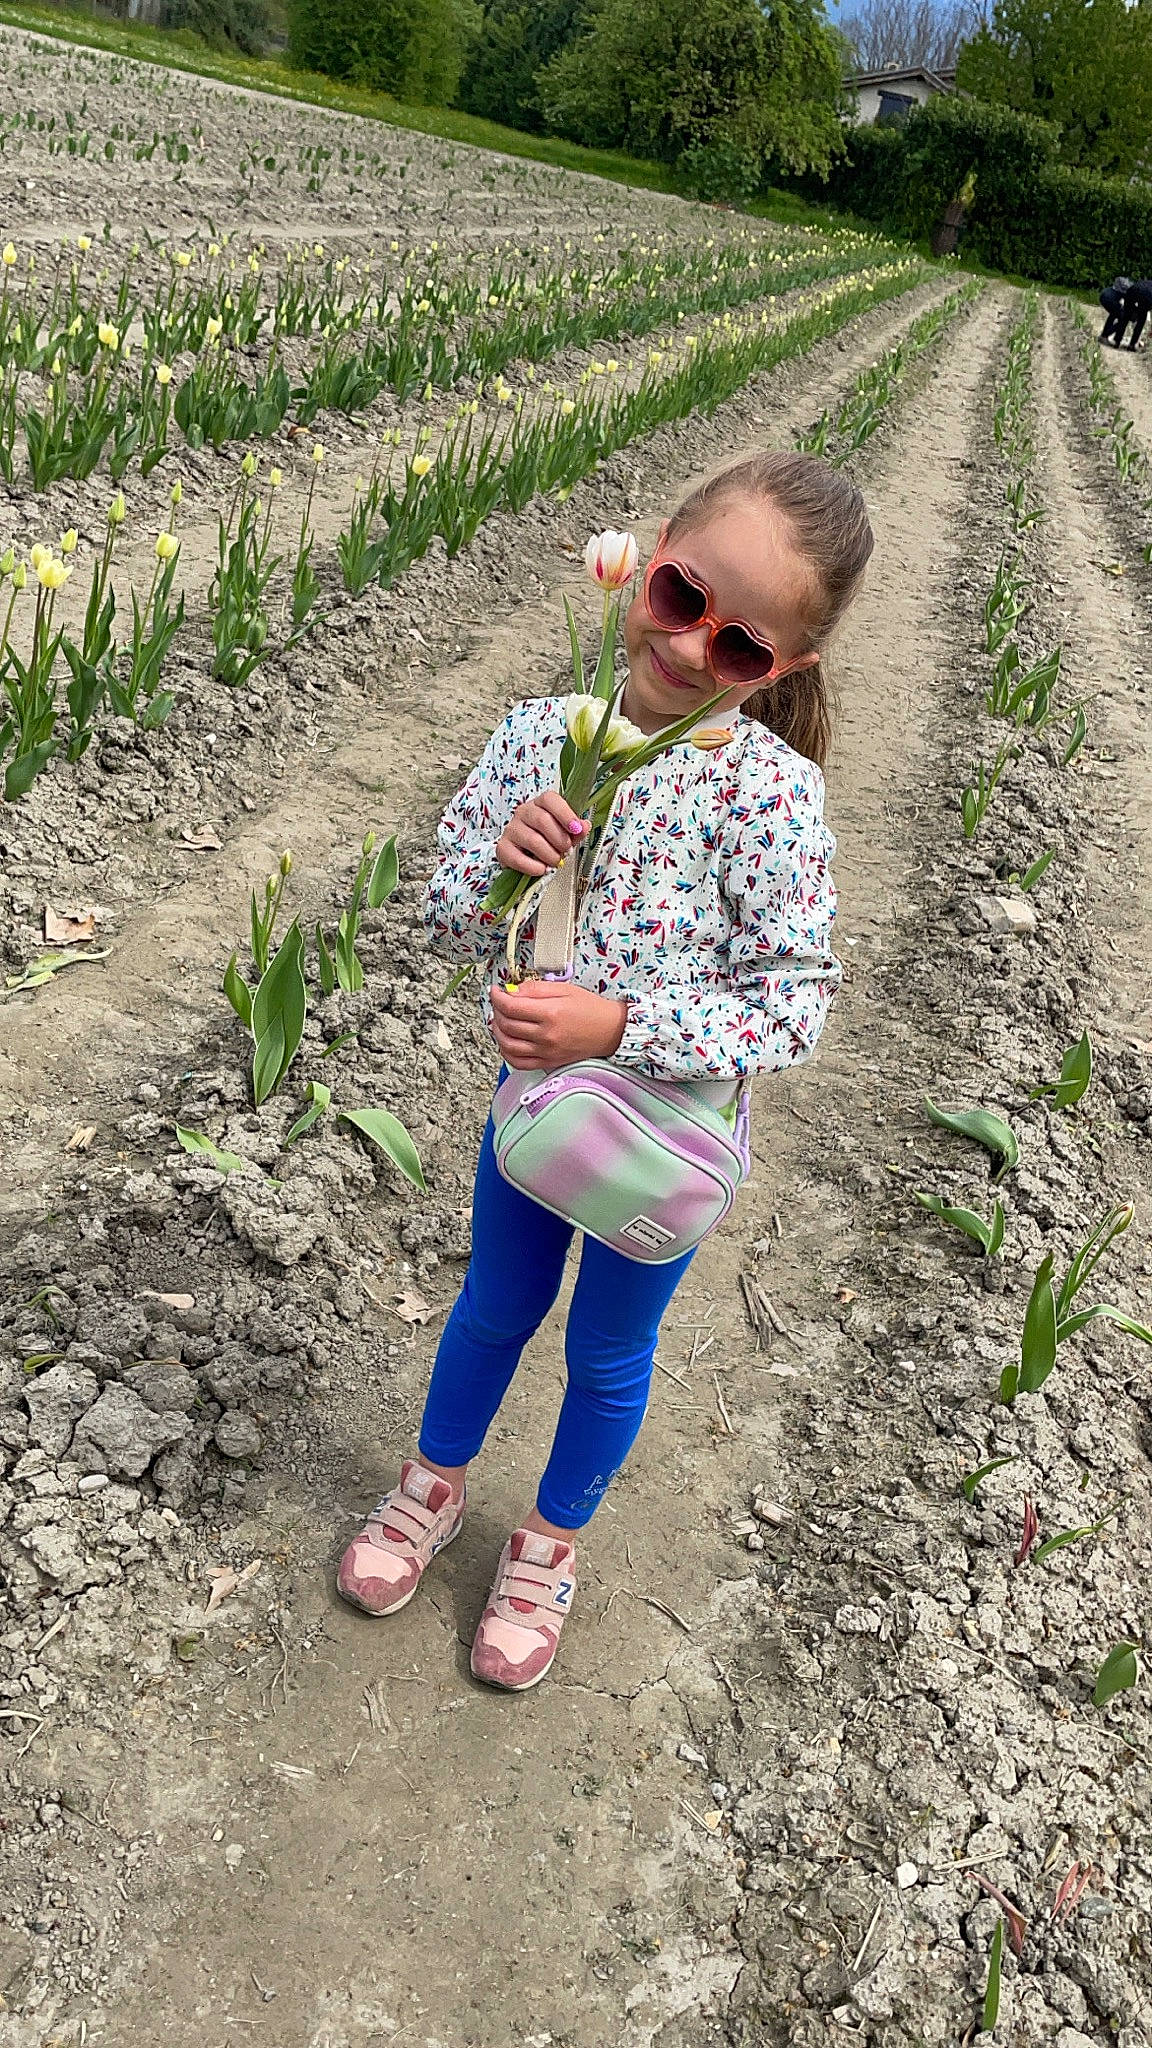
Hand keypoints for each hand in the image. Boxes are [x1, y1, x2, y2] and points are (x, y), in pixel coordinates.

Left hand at [490, 980, 627, 1068]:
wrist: (610, 1031)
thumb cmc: (591, 1009)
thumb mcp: (564, 989)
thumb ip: (536, 989)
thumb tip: (512, 991)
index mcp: (551, 1014)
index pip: (511, 1006)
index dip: (497, 997)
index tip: (495, 991)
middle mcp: (546, 1036)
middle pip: (506, 1025)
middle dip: (497, 1011)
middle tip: (499, 1002)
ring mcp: (546, 1052)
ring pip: (507, 1045)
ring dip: (497, 1031)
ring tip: (500, 1020)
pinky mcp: (548, 1063)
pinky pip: (518, 1062)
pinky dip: (506, 1052)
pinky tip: (506, 1041)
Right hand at [496, 791, 587, 877]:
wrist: (524, 857)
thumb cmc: (546, 841)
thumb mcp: (565, 834)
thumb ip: (576, 830)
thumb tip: (584, 826)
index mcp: (540, 804)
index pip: (550, 800)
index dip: (565, 814)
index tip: (576, 829)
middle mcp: (523, 813)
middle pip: (543, 820)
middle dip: (560, 839)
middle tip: (566, 851)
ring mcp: (511, 829)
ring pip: (533, 840)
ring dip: (550, 855)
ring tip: (555, 861)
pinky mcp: (503, 848)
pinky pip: (518, 858)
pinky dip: (534, 867)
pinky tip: (542, 869)